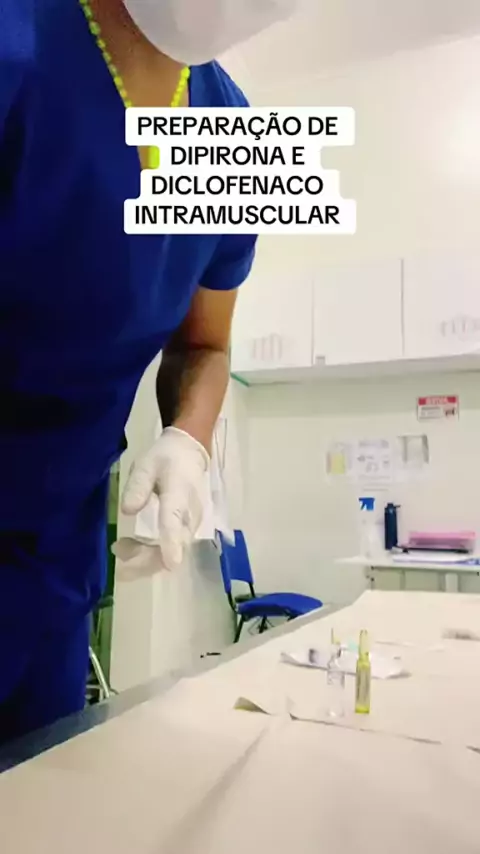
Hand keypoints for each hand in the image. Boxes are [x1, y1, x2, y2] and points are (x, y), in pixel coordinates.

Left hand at [121, 427, 209, 569]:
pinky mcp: (188, 531)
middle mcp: (190, 515)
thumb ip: (138, 486)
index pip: (176, 521)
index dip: (172, 543)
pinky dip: (151, 555)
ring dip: (145, 559)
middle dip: (146, 558)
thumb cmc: (166, 458)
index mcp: (179, 495)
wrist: (190, 453)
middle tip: (117, 548)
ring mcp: (192, 525)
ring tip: (119, 547)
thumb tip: (128, 510)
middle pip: (175, 546)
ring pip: (173, 552)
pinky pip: (172, 550)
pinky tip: (133, 548)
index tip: (171, 564)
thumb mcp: (146, 465)